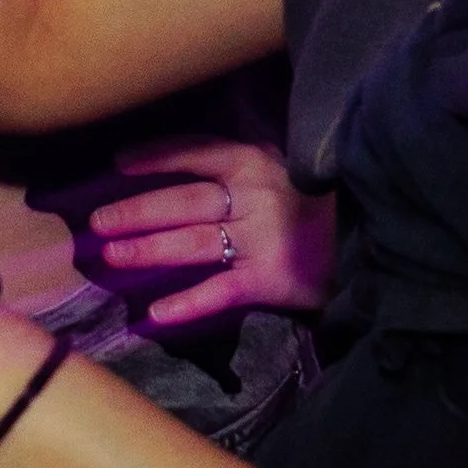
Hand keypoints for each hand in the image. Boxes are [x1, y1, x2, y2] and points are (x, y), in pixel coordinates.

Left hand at [92, 139, 335, 325]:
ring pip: (194, 242)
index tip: (118, 162)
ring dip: (149, 249)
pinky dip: (187, 303)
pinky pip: (221, 291)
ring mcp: (262, 237)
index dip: (155, 156)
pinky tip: (155, 314)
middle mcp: (254, 196)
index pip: (195, 153)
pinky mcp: (271, 278)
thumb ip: (239, 170)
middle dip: (137, 211)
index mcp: (254, 162)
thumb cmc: (317, 204)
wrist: (369, 239)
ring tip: (111, 257)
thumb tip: (182, 172)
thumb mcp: (282, 170)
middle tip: (98, 223)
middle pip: (184, 201)